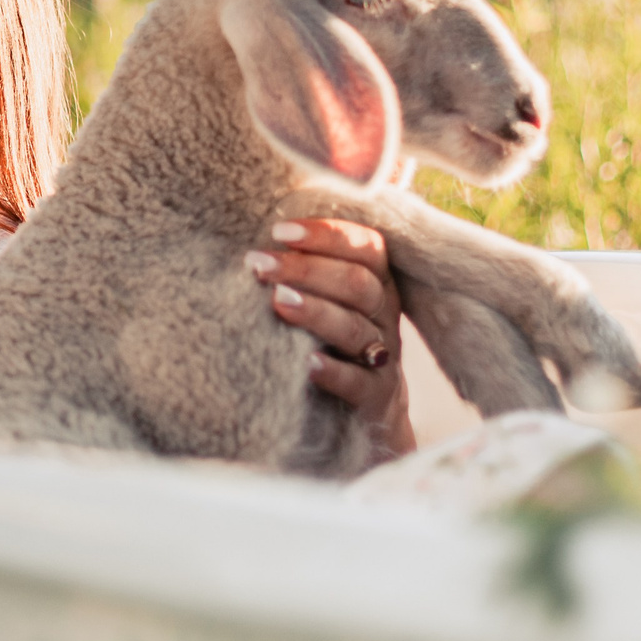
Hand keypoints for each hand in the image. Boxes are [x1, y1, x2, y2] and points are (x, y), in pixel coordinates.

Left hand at [250, 217, 413, 461]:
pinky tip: (307, 363)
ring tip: (277, 301)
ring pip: (354, 328)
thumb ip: (302, 267)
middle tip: (257, 263)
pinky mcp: (375, 396)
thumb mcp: (327, 297)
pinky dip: (333, 371)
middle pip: (355, 283)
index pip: (364, 247)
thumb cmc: (329, 337)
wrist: (367, 410)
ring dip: (315, 312)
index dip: (325, 235)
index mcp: (376, 281)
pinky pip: (358, 382)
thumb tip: (257, 238)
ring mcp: (382, 356)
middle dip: (304, 269)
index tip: (278, 231)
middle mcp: (383, 314)